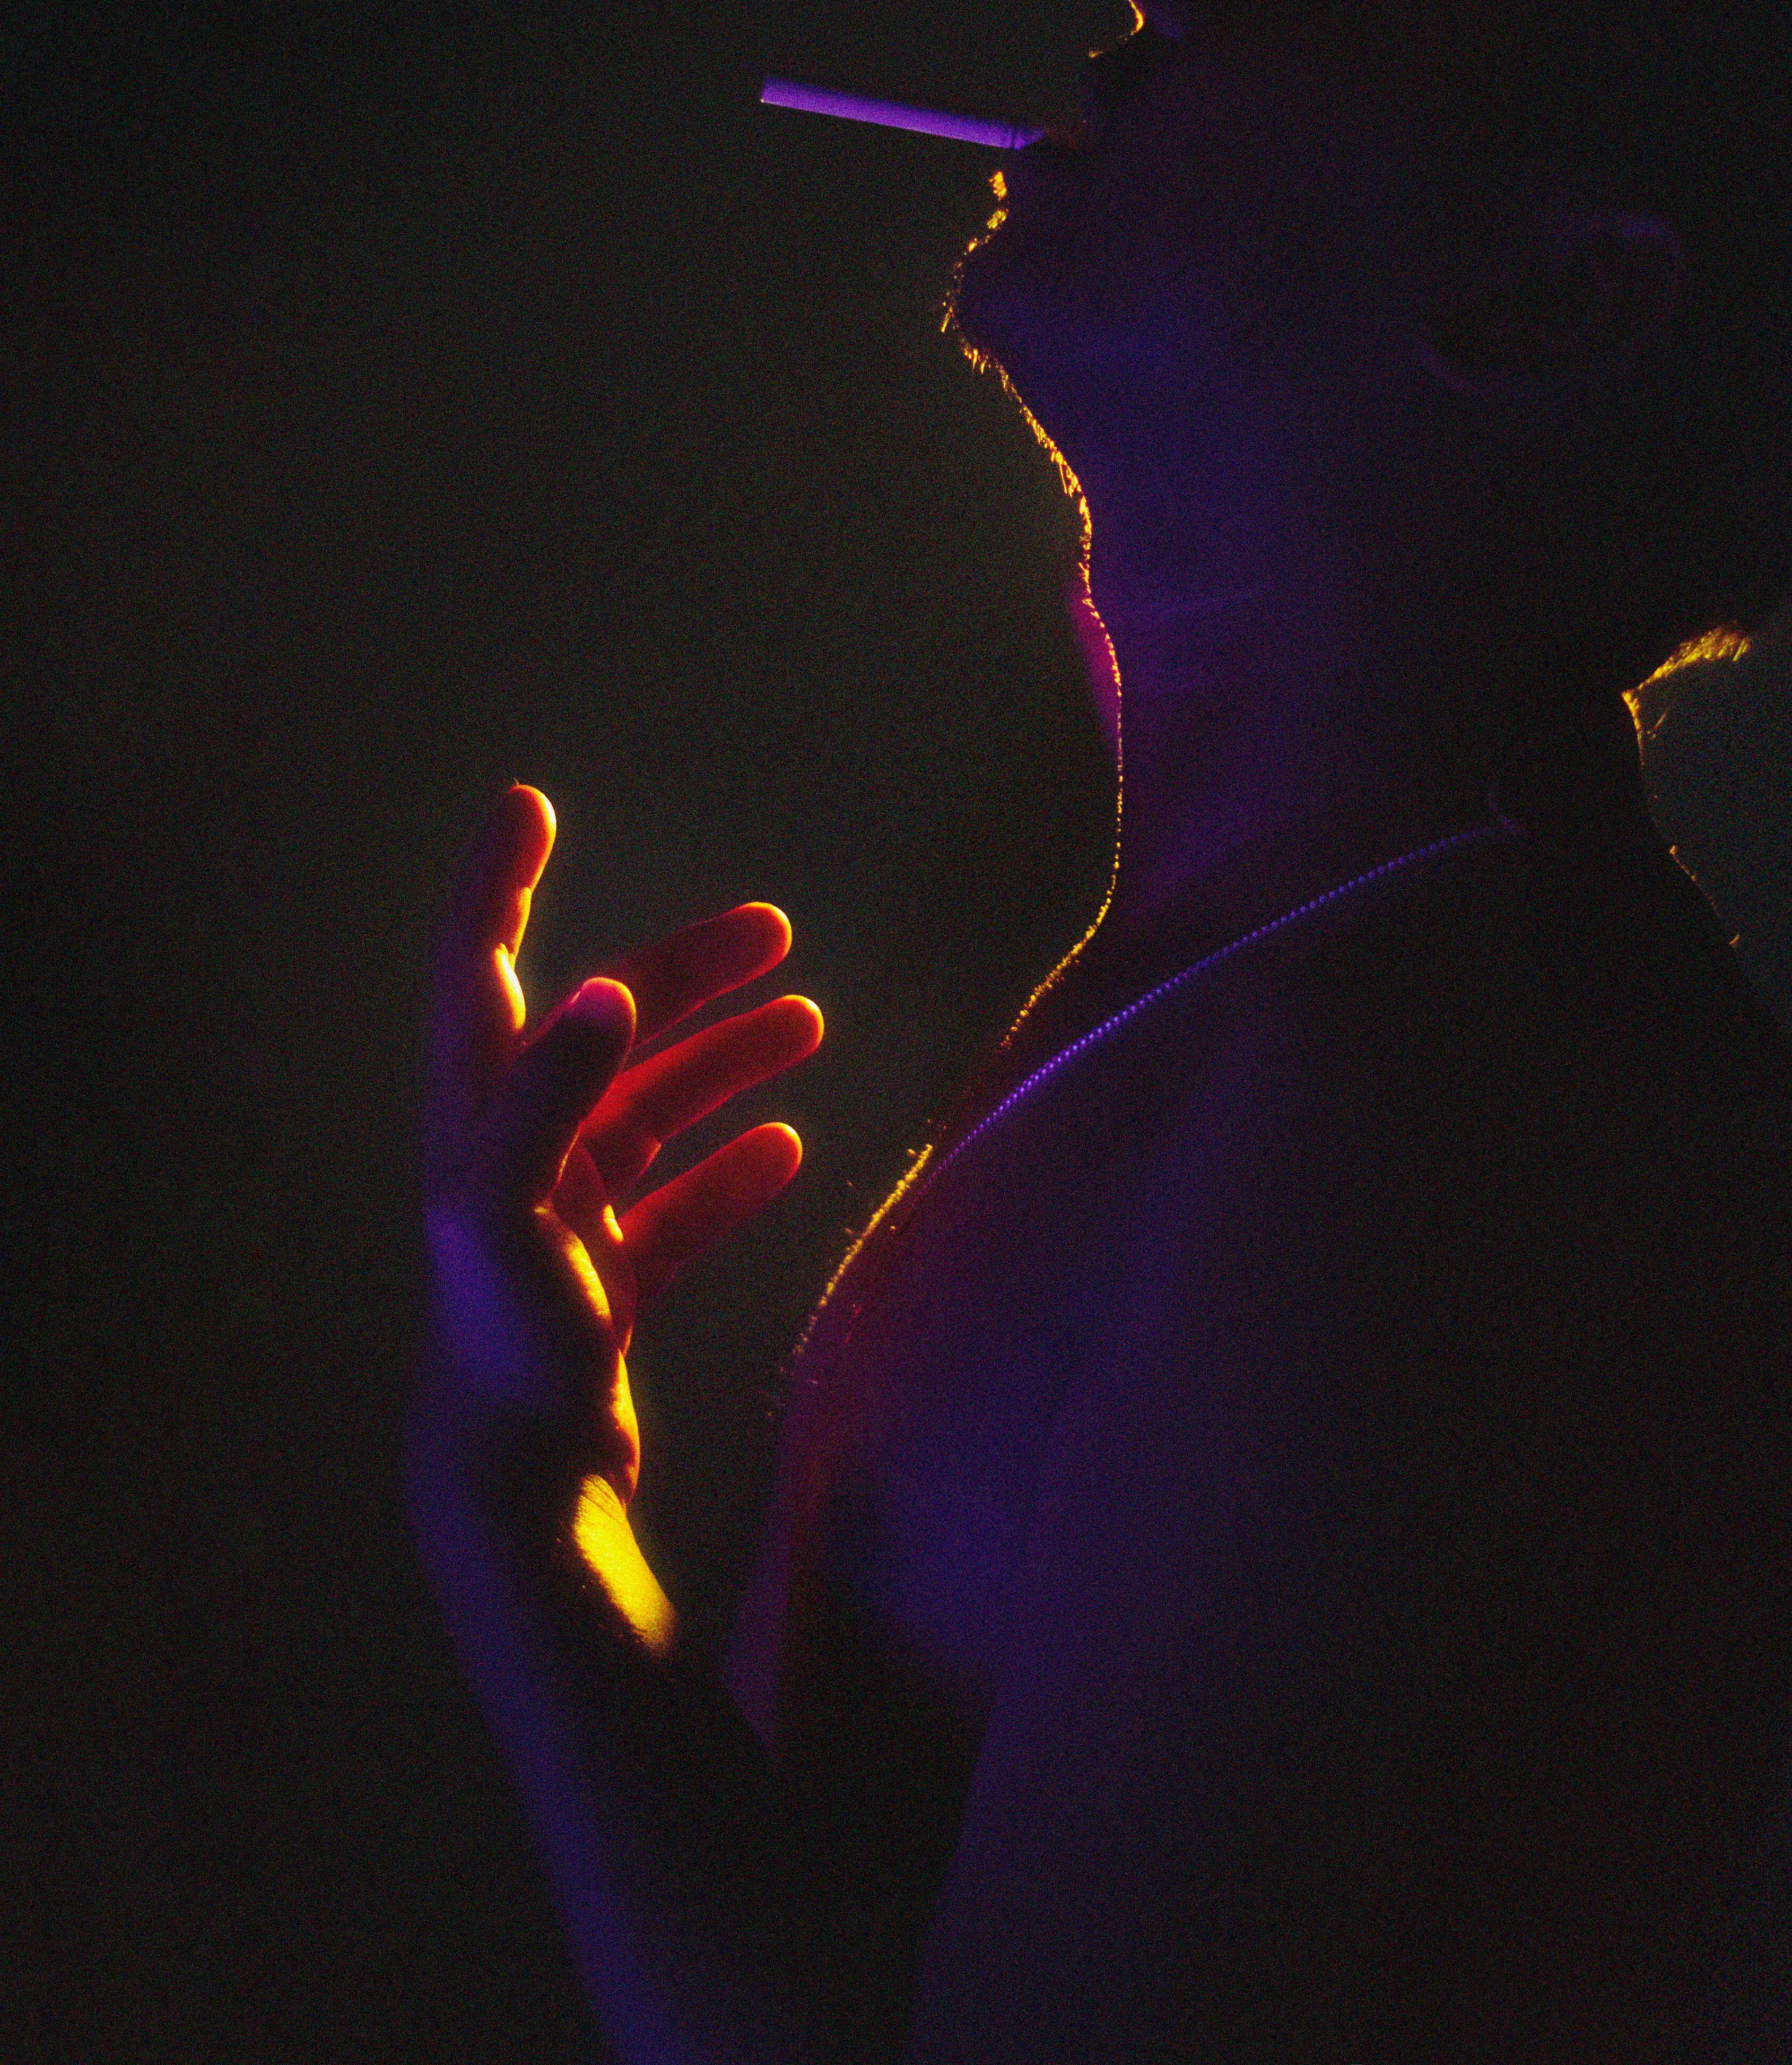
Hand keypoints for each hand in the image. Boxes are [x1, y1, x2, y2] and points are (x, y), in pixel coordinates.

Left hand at [417, 781, 823, 1509]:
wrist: (516, 1490)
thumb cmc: (503, 1345)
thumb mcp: (507, 1215)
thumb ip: (548, 1101)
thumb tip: (608, 991)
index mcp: (476, 1120)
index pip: (479, 970)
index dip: (499, 884)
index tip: (529, 805)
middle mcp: (513, 1156)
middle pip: (602, 1030)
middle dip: (684, 972)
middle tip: (775, 930)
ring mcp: (563, 1221)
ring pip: (652, 1109)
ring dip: (724, 1057)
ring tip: (812, 1024)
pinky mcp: (605, 1283)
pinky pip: (679, 1205)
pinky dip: (730, 1168)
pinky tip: (788, 1149)